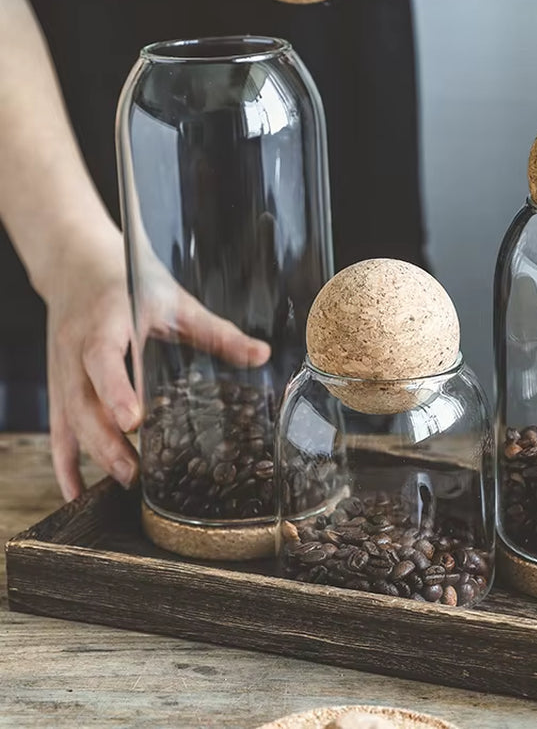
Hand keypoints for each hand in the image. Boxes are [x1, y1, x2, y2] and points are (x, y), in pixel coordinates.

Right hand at [43, 226, 270, 500]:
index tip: (133, 421)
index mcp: (105, 320)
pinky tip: (77, 491)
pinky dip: (64, 461)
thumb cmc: (130, 281)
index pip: (103, 357)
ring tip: (123, 481)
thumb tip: (261, 355)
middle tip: (135, 472)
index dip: (115, 389)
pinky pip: (56, 428)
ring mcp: (60, 369)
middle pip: (82, 399)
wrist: (77, 264)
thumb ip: (216, 331)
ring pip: (67, 417)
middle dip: (106, 439)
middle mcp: (75, 347)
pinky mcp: (57, 385)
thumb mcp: (174, 300)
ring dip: (91, 453)